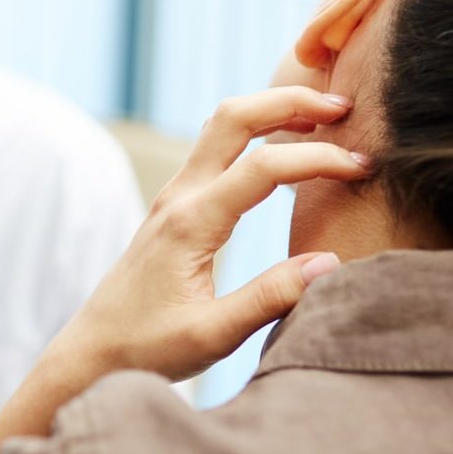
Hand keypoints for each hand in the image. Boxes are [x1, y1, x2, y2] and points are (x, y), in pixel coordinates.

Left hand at [50, 85, 365, 380]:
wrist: (90, 352)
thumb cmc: (145, 349)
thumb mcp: (212, 336)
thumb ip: (270, 299)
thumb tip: (331, 263)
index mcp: (190, 223)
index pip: (264, 167)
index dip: (318, 160)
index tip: (362, 169)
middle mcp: (179, 197)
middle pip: (234, 117)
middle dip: (291, 101)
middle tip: (344, 108)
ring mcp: (173, 197)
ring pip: (222, 125)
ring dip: (272, 110)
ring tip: (324, 118)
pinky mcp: (175, 207)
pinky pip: (216, 148)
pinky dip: (255, 133)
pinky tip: (285, 146)